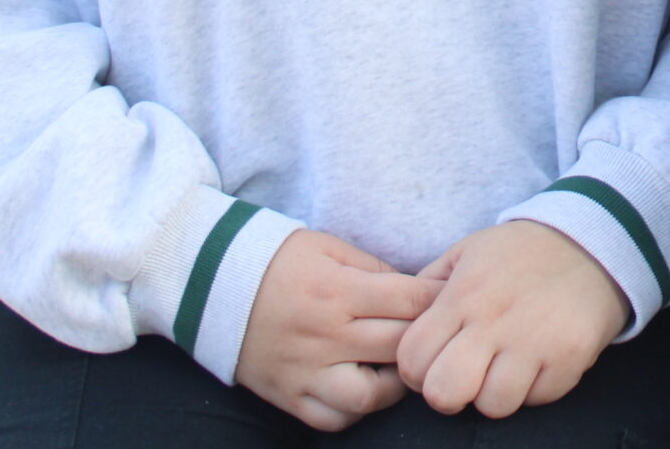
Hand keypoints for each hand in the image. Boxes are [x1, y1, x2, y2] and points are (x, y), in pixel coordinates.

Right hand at [238, 228, 444, 430]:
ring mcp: (304, 371)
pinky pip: (331, 420)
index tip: (458, 299)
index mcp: (337, 291)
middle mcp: (323, 335)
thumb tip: (418, 292)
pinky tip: (365, 389)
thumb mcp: (330, 249)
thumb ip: (375, 269)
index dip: (441, 301)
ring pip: (369, 396)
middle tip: (439, 334)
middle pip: (398, 347)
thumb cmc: (279, 260)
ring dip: (394, 385)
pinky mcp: (287, 395)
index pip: (410, 301)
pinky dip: (355, 411)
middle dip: (428, 340)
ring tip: (398, 367)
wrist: (210, 284)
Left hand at [395, 219, 630, 417]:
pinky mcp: (571, 356)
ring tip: (506, 367)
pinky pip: (539, 398)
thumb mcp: (467, 252)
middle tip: (465, 376)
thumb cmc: (521, 252)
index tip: (434, 362)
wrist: (594, 241)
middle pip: (444, 393)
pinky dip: (536, 387)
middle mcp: (495, 320)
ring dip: (496, 393)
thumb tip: (399, 323)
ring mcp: (535, 341)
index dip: (415, 371)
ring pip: (493, 405)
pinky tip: (539, 360)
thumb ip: (427, 288)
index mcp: (463, 294)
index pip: (411, 359)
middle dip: (448, 393)